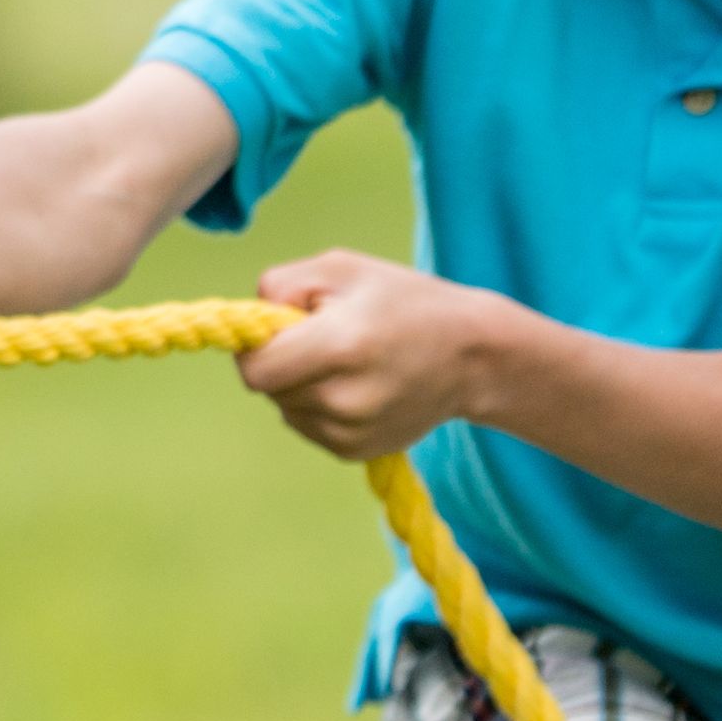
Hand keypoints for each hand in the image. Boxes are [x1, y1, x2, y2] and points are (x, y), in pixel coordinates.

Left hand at [237, 246, 513, 462]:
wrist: (472, 357)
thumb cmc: (401, 300)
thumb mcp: (339, 267)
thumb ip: (279, 286)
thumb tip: (249, 322)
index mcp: (339, 347)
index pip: (255, 370)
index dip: (254, 346)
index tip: (276, 327)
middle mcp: (343, 400)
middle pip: (267, 387)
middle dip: (280, 359)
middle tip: (323, 336)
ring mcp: (350, 433)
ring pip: (285, 407)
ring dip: (298, 383)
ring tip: (345, 360)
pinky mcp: (354, 452)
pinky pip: (307, 425)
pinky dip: (317, 404)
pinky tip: (354, 384)